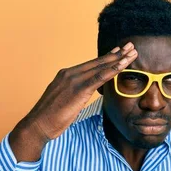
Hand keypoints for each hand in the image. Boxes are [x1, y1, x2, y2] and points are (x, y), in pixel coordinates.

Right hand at [21, 42, 137, 141]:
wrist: (38, 125)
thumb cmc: (50, 118)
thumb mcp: (64, 101)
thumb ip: (74, 94)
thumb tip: (84, 95)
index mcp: (65, 75)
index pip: (90, 65)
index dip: (106, 58)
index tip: (118, 51)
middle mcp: (69, 73)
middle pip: (98, 62)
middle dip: (116, 54)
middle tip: (130, 45)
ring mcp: (73, 80)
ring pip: (101, 67)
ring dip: (119, 59)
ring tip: (132, 52)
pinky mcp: (78, 89)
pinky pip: (100, 77)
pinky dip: (113, 70)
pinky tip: (124, 65)